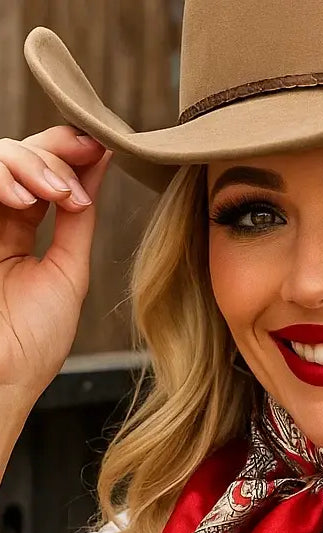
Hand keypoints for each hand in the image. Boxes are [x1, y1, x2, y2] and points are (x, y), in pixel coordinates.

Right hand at [0, 125, 112, 409]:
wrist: (1, 382)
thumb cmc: (32, 343)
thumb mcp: (67, 272)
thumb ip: (78, 218)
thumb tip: (99, 163)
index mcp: (15, 231)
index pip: (38, 172)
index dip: (66, 151)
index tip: (99, 146)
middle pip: (14, 154)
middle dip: (52, 154)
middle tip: (77, 177)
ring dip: (29, 164)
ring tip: (54, 195)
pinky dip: (0, 177)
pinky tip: (23, 197)